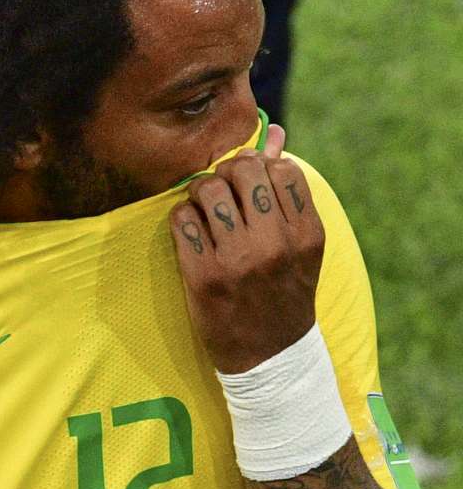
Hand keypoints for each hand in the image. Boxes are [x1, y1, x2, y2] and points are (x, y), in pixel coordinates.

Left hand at [168, 125, 324, 373]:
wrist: (269, 356)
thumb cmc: (284, 291)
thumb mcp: (299, 244)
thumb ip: (285, 188)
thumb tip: (272, 132)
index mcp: (306, 232)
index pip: (280, 168)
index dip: (259, 169)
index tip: (250, 188)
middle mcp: (276, 243)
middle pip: (241, 169)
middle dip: (226, 175)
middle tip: (223, 196)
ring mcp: (238, 259)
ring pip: (206, 188)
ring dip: (200, 195)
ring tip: (205, 214)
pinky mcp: (203, 275)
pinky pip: (181, 219)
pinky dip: (182, 219)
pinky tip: (192, 234)